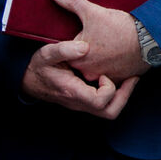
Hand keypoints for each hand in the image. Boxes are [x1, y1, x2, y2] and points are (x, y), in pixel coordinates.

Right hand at [20, 39, 137, 118]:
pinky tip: (117, 76)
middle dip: (125, 95)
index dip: (109, 88)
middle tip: (132, 77)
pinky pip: (105, 104)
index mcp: (72, 92)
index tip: (105, 72)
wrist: (29, 80)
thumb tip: (85, 47)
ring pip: (109, 111)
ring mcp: (83, 104)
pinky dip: (115, 93)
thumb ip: (64, 49)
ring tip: (129, 77)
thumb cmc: (39, 67)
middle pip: (110, 112)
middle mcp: (79, 103)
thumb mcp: (47, 54)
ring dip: (122, 95)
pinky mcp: (85, 101)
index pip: (99, 102)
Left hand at [50, 0, 149, 83]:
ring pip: (97, 68)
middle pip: (82, 61)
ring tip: (110, 47)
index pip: (68, 52)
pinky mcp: (118, 81)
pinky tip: (119, 55)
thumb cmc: (119, 27)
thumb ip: (71, 2)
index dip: (77, 41)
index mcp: (76, 58)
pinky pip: (111, 75)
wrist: (148, 40)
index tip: (87, 34)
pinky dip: (114, 66)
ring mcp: (104, 78)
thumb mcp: (92, 11)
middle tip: (100, 39)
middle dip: (88, 52)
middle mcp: (87, 72)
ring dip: (101, 60)